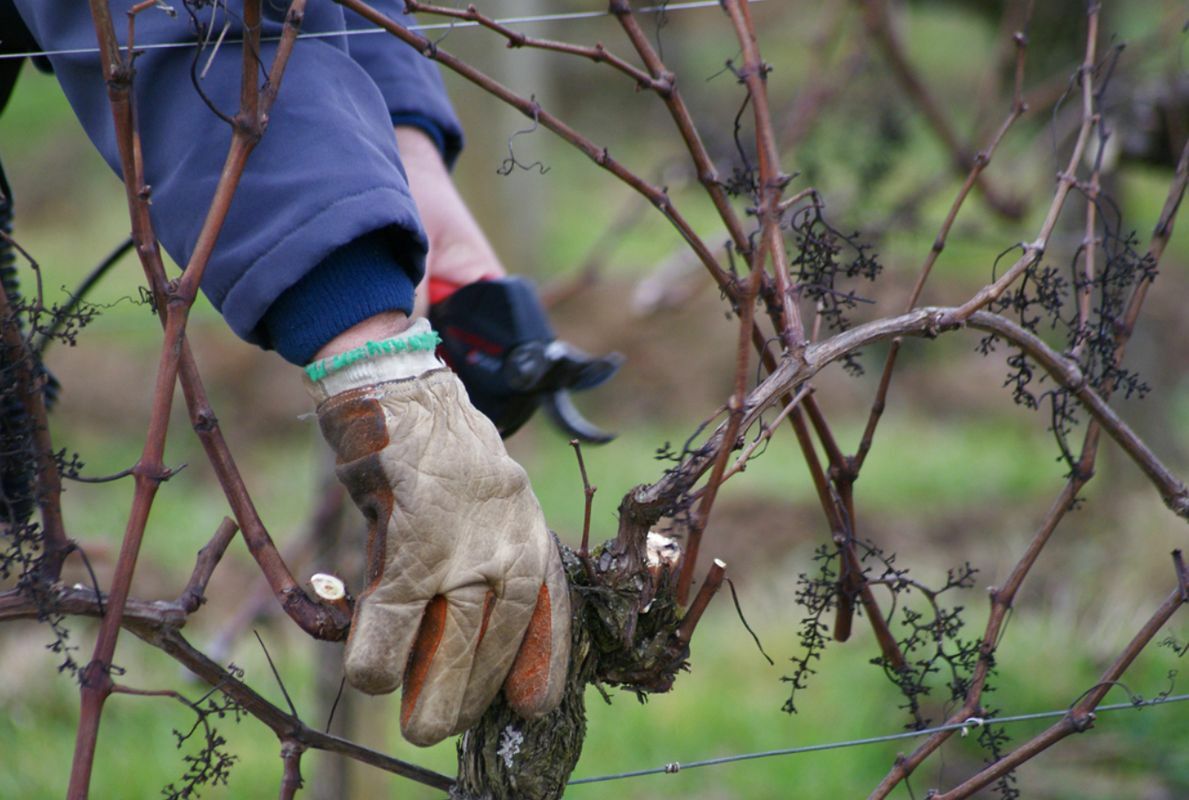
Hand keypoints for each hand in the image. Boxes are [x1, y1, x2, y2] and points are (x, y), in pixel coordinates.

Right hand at [307, 320, 569, 745]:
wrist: (402, 389)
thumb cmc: (439, 452)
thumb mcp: (485, 501)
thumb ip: (483, 555)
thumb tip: (457, 628)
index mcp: (528, 532)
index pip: (549, 613)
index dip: (541, 665)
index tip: (533, 708)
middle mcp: (507, 542)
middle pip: (497, 638)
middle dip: (472, 693)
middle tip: (444, 726)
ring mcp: (462, 544)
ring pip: (452, 640)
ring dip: (431, 692)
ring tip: (417, 728)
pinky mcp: (412, 540)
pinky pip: (396, 618)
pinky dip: (378, 655)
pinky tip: (369, 677)